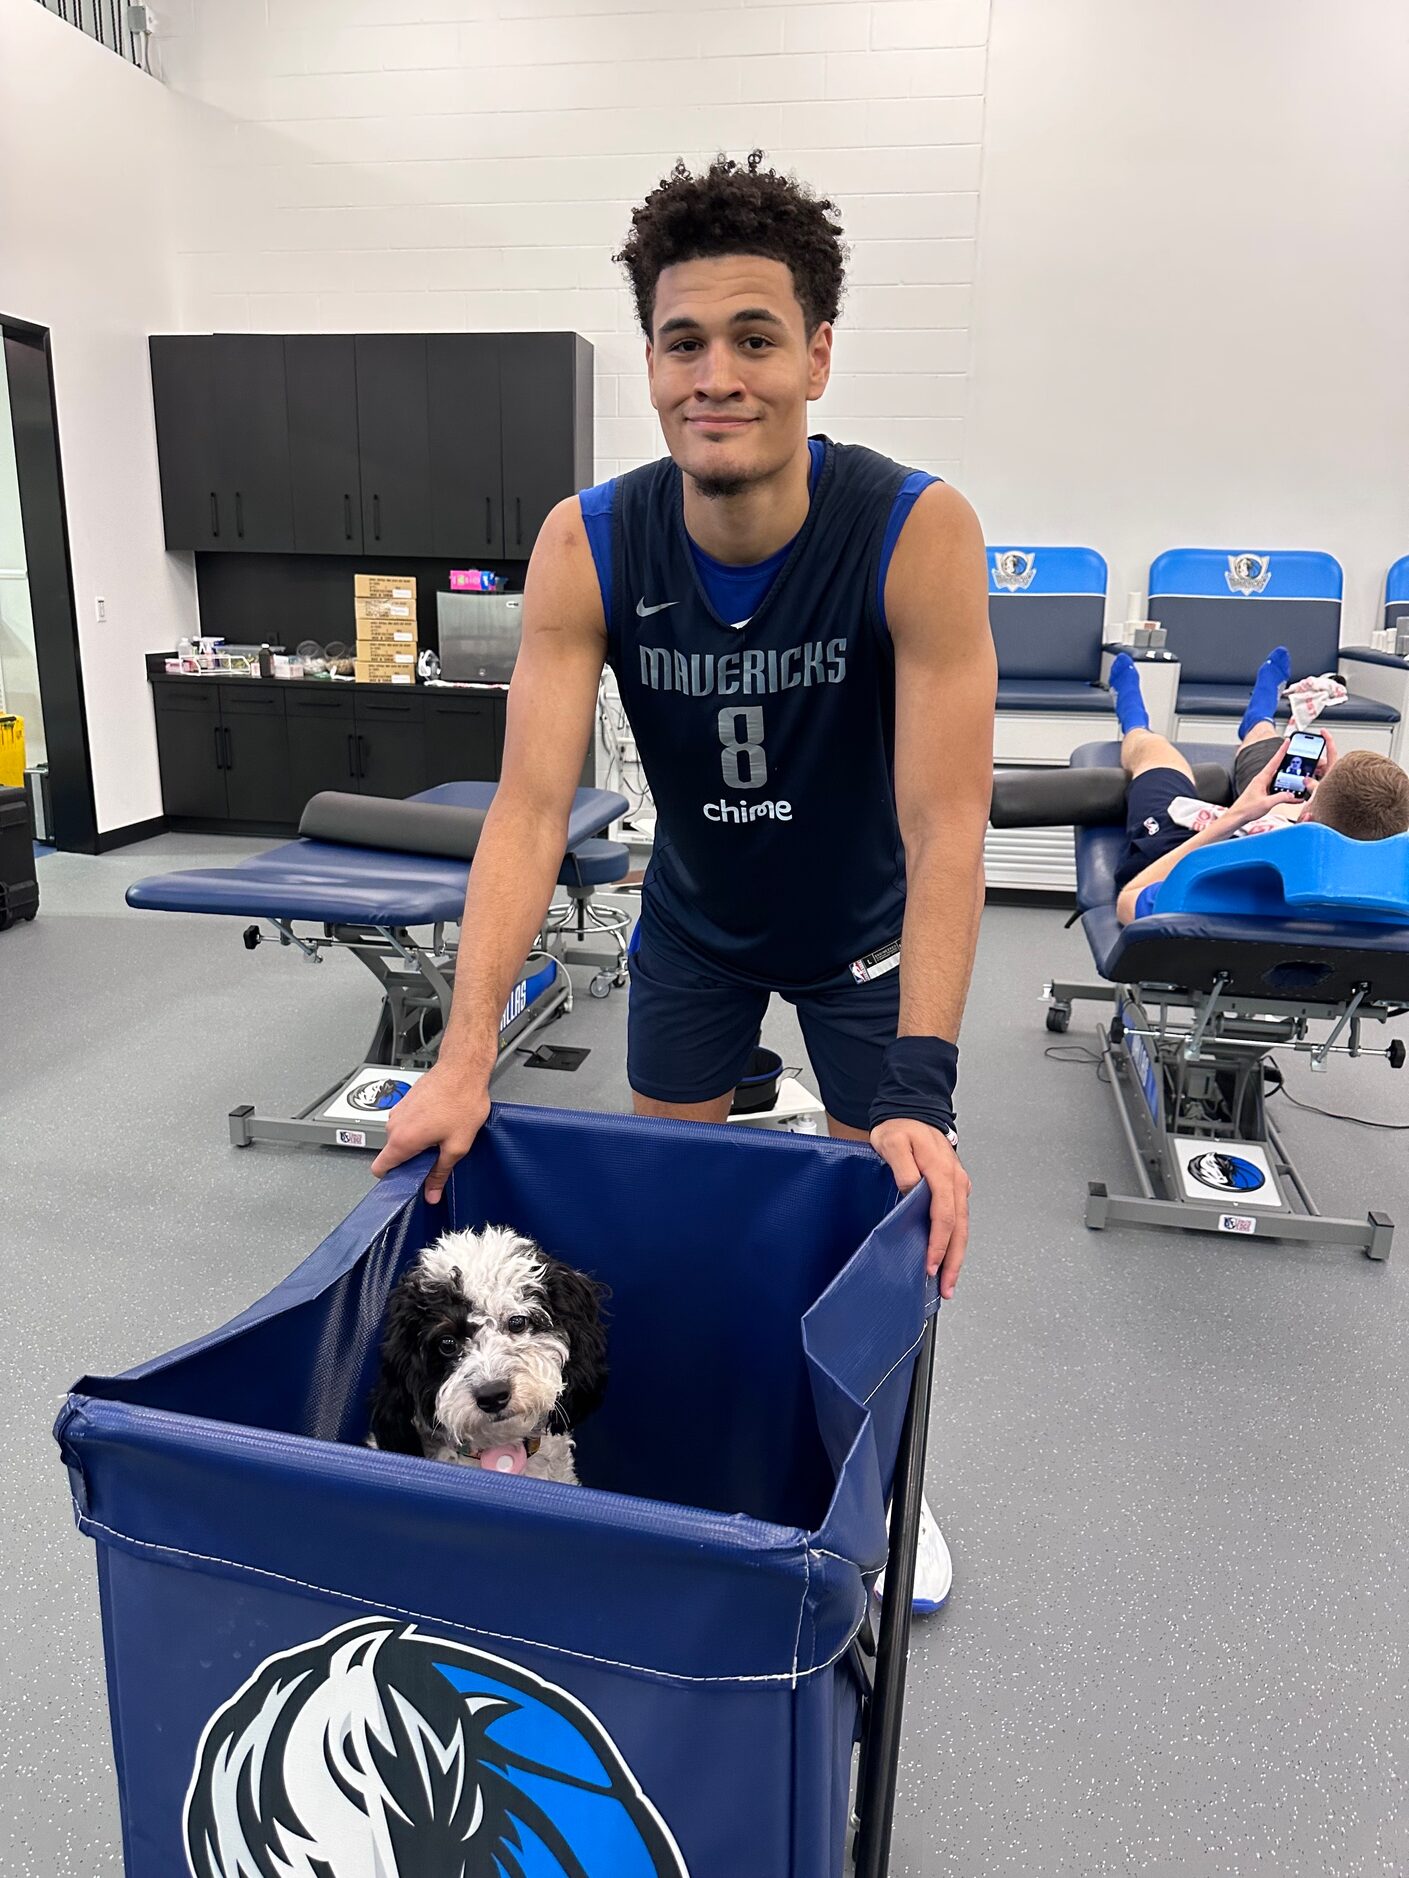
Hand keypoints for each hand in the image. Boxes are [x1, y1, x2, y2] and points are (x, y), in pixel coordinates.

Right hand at [369, 1062, 490, 1203]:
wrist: (463, 1068)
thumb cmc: (461, 1100)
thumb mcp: (457, 1146)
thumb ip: (440, 1173)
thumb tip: (431, 1193)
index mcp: (402, 1139)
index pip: (379, 1169)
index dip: (393, 1179)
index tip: (409, 1182)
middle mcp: (394, 1125)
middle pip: (394, 1154)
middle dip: (413, 1159)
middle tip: (437, 1154)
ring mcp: (398, 1111)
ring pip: (402, 1138)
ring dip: (418, 1141)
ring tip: (442, 1133)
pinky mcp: (405, 1102)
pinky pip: (407, 1124)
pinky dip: (420, 1127)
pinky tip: (440, 1121)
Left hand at [869, 1118, 970, 1298]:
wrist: (911, 1109)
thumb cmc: (901, 1126)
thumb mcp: (892, 1143)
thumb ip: (902, 1168)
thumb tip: (911, 1191)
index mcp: (942, 1171)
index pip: (945, 1215)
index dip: (939, 1243)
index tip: (932, 1264)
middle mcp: (955, 1180)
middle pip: (960, 1228)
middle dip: (954, 1261)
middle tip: (947, 1287)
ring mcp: (957, 1184)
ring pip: (963, 1226)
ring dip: (957, 1255)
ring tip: (949, 1280)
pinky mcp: (954, 1186)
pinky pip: (959, 1218)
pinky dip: (956, 1240)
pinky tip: (949, 1254)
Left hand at [1230, 740, 1302, 822]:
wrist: (1236, 817)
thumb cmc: (1246, 809)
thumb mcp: (1266, 803)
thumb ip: (1280, 798)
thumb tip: (1291, 794)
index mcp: (1261, 778)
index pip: (1274, 761)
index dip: (1282, 750)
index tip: (1287, 741)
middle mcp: (1262, 780)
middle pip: (1278, 768)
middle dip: (1288, 763)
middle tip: (1298, 757)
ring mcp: (1263, 787)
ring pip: (1279, 780)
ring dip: (1289, 781)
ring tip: (1300, 779)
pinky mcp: (1264, 794)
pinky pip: (1278, 791)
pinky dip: (1286, 793)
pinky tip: (1294, 797)